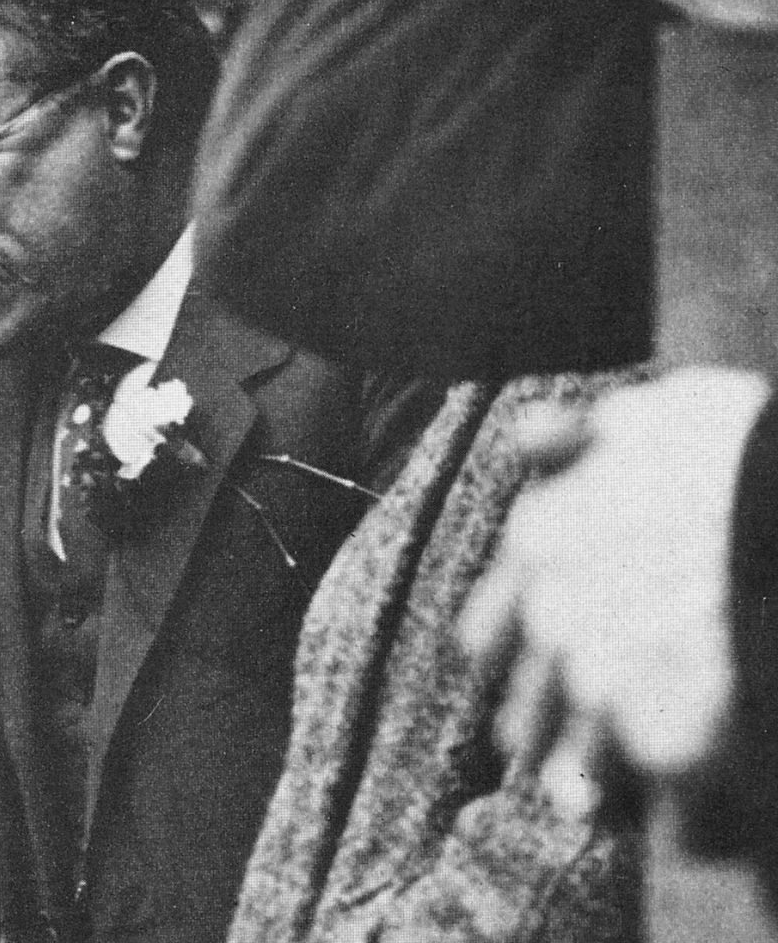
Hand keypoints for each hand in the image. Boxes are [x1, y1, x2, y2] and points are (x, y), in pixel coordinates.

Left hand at [463, 367, 770, 812]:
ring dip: (606, 789)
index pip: (486, 642)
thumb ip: (582, 435)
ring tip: (636, 806)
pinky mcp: (667, 747)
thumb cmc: (748, 452)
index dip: (521, 666)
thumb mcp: (657, 413)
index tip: (551, 680)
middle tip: (591, 758)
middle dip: (557, 737)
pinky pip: (660, 812)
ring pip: (577, 776)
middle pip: (523, 720)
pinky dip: (682, 819)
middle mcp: (551, 621)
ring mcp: (603, 688)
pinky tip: (701, 820)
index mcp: (536, 546)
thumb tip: (525, 436)